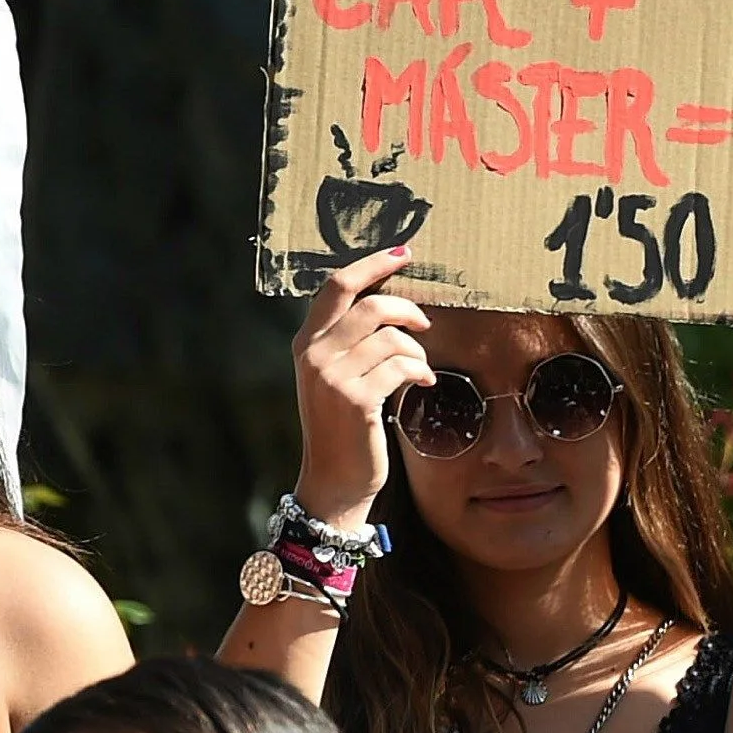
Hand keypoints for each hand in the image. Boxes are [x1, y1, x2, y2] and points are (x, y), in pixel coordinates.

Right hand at [292, 249, 427, 529]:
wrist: (335, 479)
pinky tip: (423, 382)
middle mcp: (313, 354)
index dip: (372, 264)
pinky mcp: (356, 399)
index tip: (404, 253)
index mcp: (306, 343)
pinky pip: (402, 365)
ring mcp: (332, 376)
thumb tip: (392, 304)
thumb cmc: (344, 425)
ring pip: (392, 337)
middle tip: (426, 324)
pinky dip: (420, 370)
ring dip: (417, 351)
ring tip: (420, 368)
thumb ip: (350, 342)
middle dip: (408, 309)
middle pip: (370, 305)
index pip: (336, 286)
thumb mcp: (336, 376)